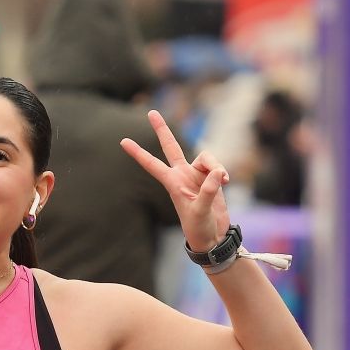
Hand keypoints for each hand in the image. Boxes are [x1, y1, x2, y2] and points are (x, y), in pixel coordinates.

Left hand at [120, 110, 230, 251]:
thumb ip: (209, 191)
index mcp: (172, 183)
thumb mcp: (201, 211)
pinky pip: (217, 165)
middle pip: (171, 146)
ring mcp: (196, 174)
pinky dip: (223, 171)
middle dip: (162, 130)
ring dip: (216, 165)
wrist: (212, 236)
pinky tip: (227, 182)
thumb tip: (218, 173)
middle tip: (151, 112)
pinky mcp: (211, 177)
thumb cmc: (199, 228)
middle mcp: (182, 175)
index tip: (122, 141)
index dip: (138, 153)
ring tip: (223, 181)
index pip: (152, 164)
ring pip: (206, 156)